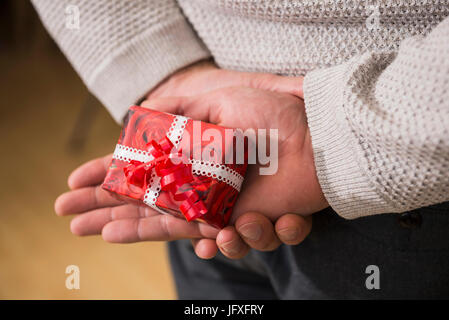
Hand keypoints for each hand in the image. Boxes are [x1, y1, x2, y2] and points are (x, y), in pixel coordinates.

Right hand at [54, 62, 320, 258]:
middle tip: (72, 223)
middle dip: (106, 216)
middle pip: (143, 210)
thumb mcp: (218, 104)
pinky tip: (230, 231)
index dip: (105, 182)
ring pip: (180, 233)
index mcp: (188, 160)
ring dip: (170, 233)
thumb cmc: (270, 117)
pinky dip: (226, 241)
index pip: (137, 176)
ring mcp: (222, 208)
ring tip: (198, 224)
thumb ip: (183, 116)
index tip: (74, 189)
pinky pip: (227, 243)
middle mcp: (200, 187)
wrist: (315, 137)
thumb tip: (144, 116)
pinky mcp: (248, 222)